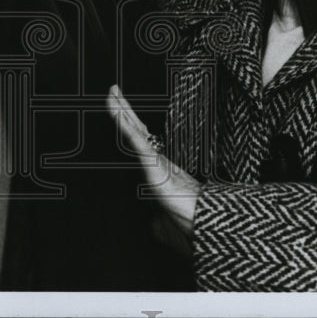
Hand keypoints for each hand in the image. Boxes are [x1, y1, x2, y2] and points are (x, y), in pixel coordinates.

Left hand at [106, 84, 200, 242]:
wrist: (204, 227)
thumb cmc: (189, 224)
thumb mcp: (165, 223)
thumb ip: (156, 220)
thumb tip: (152, 222)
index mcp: (159, 170)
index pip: (141, 142)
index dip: (131, 125)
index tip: (122, 110)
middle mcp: (157, 161)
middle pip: (136, 129)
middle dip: (124, 110)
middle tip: (114, 91)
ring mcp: (155, 161)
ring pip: (134, 132)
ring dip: (121, 112)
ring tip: (112, 94)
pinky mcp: (154, 166)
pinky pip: (137, 143)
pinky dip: (126, 127)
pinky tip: (117, 114)